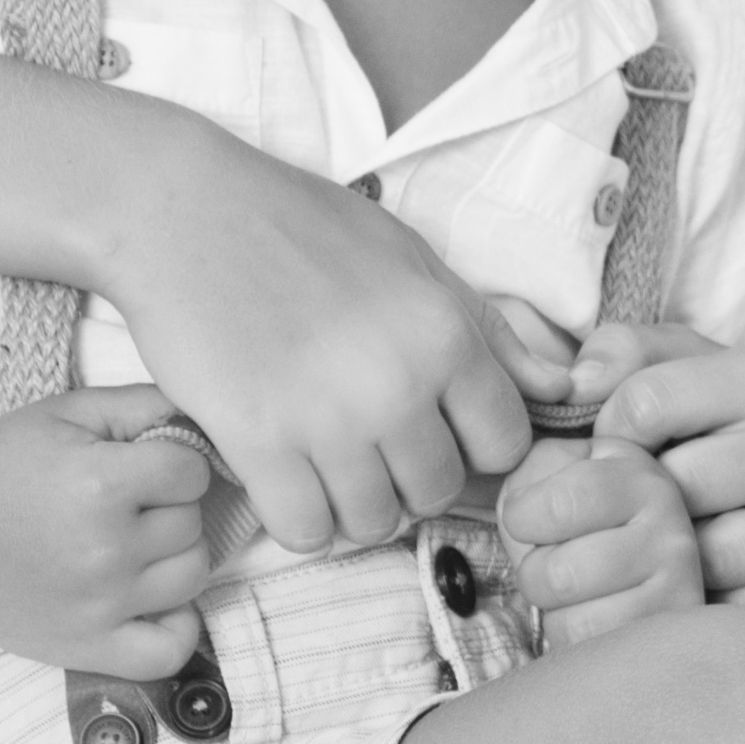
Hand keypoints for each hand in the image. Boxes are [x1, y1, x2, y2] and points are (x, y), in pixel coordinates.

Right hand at [0, 383, 234, 674]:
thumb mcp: (66, 412)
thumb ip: (143, 404)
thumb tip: (207, 418)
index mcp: (100, 484)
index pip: (193, 472)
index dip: (173, 463)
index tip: (142, 466)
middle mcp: (104, 549)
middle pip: (192, 524)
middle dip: (168, 507)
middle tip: (123, 505)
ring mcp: (98, 605)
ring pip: (192, 576)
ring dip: (173, 556)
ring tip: (131, 544)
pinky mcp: (85, 647)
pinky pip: (170, 651)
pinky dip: (177, 628)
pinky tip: (153, 600)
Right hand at [91, 136, 534, 555]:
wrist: (184, 212)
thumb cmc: (304, 228)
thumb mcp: (416, 260)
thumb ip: (489, 331)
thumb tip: (560, 384)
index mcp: (445, 336)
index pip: (504, 445)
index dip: (472, 446)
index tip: (437, 430)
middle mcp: (397, 385)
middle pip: (436, 491)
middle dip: (410, 478)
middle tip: (371, 444)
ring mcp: (326, 420)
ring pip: (373, 522)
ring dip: (353, 504)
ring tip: (327, 461)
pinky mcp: (255, 442)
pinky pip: (305, 531)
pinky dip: (299, 520)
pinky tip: (287, 481)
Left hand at [495, 430, 705, 651]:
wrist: (645, 568)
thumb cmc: (586, 520)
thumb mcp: (561, 474)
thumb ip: (534, 472)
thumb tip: (521, 506)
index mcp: (638, 478)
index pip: (559, 505)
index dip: (522, 518)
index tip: (530, 520)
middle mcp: (671, 530)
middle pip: (558, 574)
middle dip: (535, 575)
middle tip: (556, 565)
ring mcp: (678, 590)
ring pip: (572, 621)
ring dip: (556, 613)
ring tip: (577, 593)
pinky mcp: (668, 637)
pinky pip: (591, 652)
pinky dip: (574, 642)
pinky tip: (594, 617)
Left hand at [568, 320, 744, 632]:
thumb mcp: (702, 374)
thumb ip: (629, 356)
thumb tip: (577, 383)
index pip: (646, 403)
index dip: (612, 436)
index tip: (624, 454)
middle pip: (673, 488)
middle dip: (643, 507)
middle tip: (642, 515)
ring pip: (705, 558)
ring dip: (676, 563)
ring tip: (678, 551)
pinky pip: (740, 610)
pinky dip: (712, 607)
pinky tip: (714, 587)